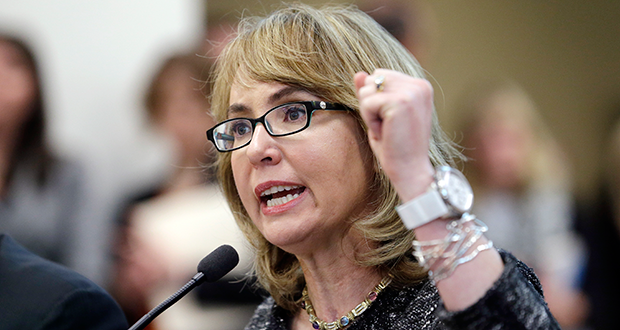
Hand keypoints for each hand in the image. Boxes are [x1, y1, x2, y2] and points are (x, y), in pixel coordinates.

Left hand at [354, 69, 434, 200]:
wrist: (410, 171)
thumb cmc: (396, 147)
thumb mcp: (381, 116)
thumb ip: (372, 93)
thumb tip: (358, 73)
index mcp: (419, 86)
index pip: (380, 75)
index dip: (376, 99)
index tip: (391, 121)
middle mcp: (419, 85)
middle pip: (372, 78)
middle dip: (371, 103)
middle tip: (387, 126)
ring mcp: (411, 92)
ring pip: (368, 89)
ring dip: (370, 112)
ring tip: (387, 129)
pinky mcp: (400, 102)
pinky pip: (367, 103)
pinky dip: (370, 120)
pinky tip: (385, 133)